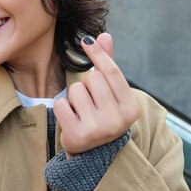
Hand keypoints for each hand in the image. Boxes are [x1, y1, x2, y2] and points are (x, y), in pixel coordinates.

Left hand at [54, 33, 139, 155]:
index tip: (85, 40)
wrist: (92, 156)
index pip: (111, 72)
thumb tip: (104, 35)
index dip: (98, 54)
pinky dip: (62, 109)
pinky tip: (71, 120)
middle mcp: (117, 120)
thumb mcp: (110, 94)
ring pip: (75, 91)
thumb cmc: (102, 116)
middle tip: (90, 102)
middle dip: (86, 85)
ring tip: (81, 112)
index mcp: (130, 108)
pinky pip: (60, 105)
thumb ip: (107, 65)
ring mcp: (98, 129)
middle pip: (92, 79)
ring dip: (73, 98)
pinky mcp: (77, 136)